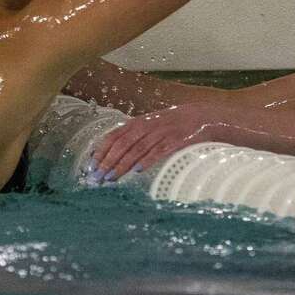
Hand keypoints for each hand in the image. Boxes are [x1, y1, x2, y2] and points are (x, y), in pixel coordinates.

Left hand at [89, 103, 228, 181]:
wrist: (204, 116)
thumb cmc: (175, 125)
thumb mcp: (153, 125)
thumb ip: (135, 136)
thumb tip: (112, 153)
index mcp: (140, 122)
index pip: (114, 136)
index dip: (101, 150)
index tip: (91, 165)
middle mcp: (149, 126)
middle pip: (123, 144)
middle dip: (108, 162)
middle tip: (97, 178)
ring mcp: (163, 133)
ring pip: (137, 149)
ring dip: (122, 165)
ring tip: (111, 179)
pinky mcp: (177, 141)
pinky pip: (159, 151)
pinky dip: (147, 160)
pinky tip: (137, 170)